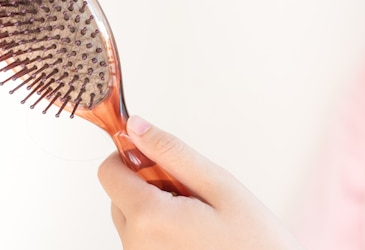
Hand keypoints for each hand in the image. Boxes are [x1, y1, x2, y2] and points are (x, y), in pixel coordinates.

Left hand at [97, 116, 303, 249]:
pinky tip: (193, 233)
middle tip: (190, 191)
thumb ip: (171, 153)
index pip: (109, 171)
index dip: (130, 155)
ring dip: (154, 207)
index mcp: (150, 219)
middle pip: (118, 195)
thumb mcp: (219, 186)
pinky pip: (142, 239)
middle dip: (147, 183)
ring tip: (197, 217)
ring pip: (130, 217)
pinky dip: (160, 229)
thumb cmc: (255, 243)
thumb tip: (136, 127)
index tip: (157, 156)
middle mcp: (136, 245)